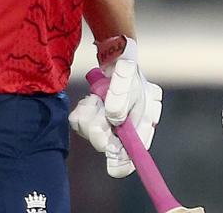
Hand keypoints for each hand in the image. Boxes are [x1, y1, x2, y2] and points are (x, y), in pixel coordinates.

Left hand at [69, 38, 162, 177]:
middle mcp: (126, 129)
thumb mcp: (128, 76)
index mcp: (144, 123)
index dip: (123, 161)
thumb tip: (115, 119)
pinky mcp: (91, 121)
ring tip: (98, 98)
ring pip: (91, 133)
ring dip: (91, 114)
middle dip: (100, 128)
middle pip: (108, 145)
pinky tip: (91, 100)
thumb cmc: (127, 70)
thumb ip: (122, 96)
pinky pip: (78, 122)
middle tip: (100, 109)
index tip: (114, 162)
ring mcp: (107, 126)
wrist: (113, 60)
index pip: (135, 152)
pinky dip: (83, 110)